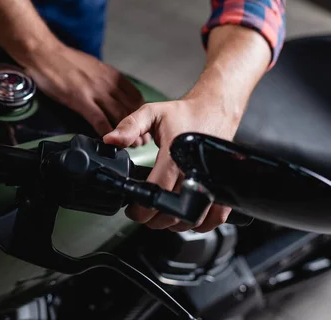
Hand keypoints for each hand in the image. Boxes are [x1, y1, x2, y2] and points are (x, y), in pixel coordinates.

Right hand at [25, 39, 148, 145]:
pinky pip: (99, 120)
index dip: (142, 113)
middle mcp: (108, 83)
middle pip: (131, 109)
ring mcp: (95, 91)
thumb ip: (106, 82)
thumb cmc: (67, 61)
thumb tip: (113, 96)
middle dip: (139, 127)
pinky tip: (109, 141)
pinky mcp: (81, 100)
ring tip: (129, 146)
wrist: (45, 53)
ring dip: (126, 133)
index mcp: (113, 75)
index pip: (136, 97)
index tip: (142, 125)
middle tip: (140, 142)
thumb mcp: (94, 68)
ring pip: (119, 116)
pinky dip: (107, 132)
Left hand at [104, 96, 238, 231]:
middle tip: (142, 212)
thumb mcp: (152, 113)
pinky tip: (187, 218)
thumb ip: (129, 126)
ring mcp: (211, 179)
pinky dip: (202, 224)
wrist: (213, 109)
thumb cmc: (183, 113)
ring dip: (174, 223)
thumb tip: (110, 140)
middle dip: (154, 218)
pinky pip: (217, 215)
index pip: (158, 190)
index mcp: (175, 153)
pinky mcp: (223, 185)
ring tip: (160, 216)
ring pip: (193, 217)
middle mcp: (195, 169)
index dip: (142, 206)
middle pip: (174, 210)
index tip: (131, 209)